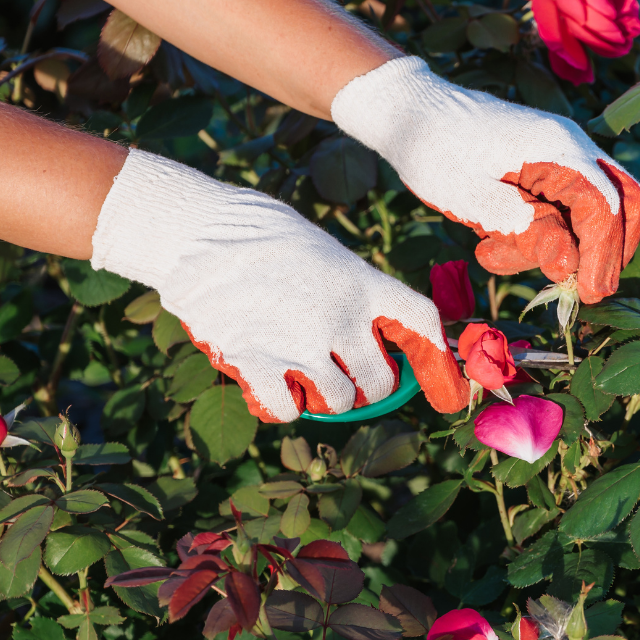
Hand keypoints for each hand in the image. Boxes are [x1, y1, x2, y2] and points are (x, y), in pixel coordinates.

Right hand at [90, 150, 468, 421]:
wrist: (198, 229)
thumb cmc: (261, 235)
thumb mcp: (325, 253)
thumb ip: (352, 294)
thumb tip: (370, 337)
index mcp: (363, 283)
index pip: (422, 323)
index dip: (437, 358)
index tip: (441, 381)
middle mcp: (341, 318)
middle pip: (381, 382)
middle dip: (369, 387)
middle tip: (348, 375)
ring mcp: (300, 344)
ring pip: (337, 402)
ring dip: (325, 396)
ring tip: (303, 373)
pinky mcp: (257, 362)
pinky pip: (287, 410)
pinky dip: (283, 405)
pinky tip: (272, 384)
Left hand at [331, 57, 639, 303]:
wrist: (410, 109)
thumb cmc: (434, 151)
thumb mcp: (473, 199)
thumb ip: (526, 230)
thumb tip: (570, 265)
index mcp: (558, 148)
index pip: (605, 208)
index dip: (603, 256)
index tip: (588, 295)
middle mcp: (572, 144)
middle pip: (625, 200)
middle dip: (610, 250)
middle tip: (584, 289)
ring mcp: (562, 150)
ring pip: (597, 205)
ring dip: (563, 244)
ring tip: (498, 255)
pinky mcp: (546, 162)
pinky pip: (566, 203)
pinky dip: (543, 232)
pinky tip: (493, 244)